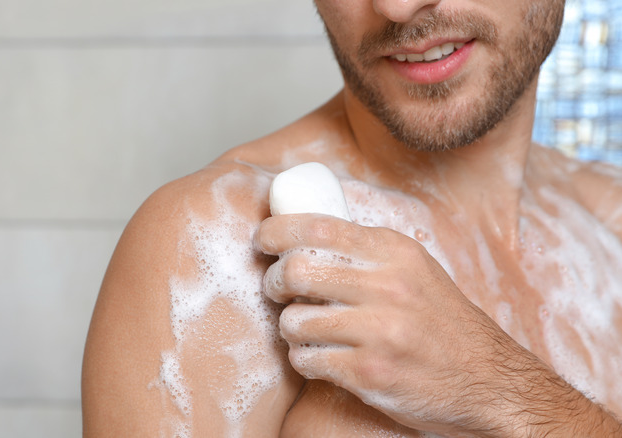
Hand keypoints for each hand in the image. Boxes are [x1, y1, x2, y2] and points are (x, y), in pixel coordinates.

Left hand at [254, 213, 552, 435]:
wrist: (489, 380)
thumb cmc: (442, 322)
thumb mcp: (415, 269)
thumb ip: (367, 252)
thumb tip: (304, 234)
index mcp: (394, 252)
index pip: (317, 226)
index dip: (276, 231)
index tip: (263, 241)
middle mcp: (387, 287)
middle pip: (296, 271)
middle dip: (274, 282)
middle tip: (278, 290)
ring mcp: (379, 332)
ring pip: (294, 320)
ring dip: (290, 327)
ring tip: (305, 330)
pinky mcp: (370, 373)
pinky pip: (306, 360)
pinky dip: (304, 359)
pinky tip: (320, 357)